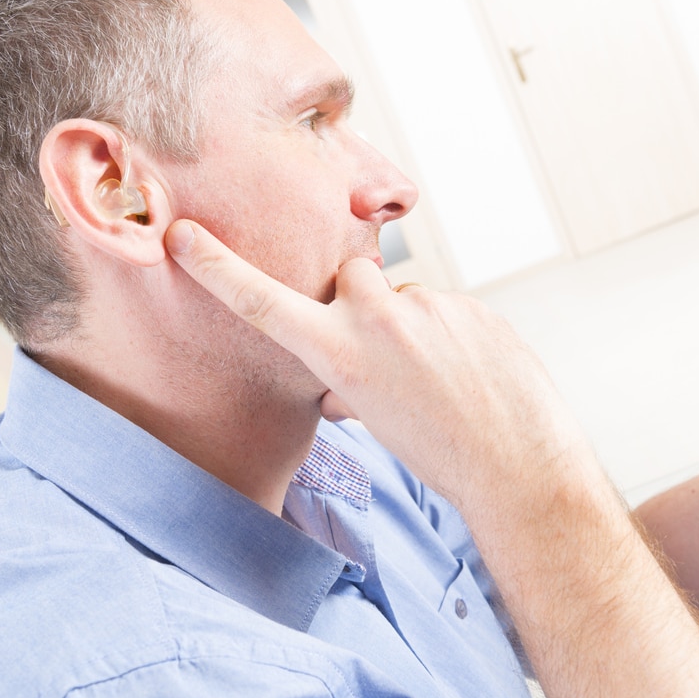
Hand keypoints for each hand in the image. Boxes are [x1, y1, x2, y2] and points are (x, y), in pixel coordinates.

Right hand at [163, 219, 589, 508]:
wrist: (516, 463)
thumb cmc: (439, 454)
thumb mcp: (372, 419)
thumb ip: (347, 380)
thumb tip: (339, 382)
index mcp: (338, 352)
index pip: (262, 301)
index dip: (217, 268)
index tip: (182, 234)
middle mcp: (375, 318)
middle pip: (350, 277)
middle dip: (359, 301)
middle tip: (389, 353)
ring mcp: (426, 306)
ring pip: (404, 300)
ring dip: (412, 326)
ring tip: (441, 377)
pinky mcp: (468, 304)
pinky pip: (446, 311)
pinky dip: (452, 335)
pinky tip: (470, 372)